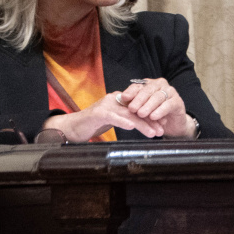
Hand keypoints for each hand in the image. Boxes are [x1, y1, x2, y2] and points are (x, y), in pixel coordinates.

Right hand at [42, 91, 164, 142]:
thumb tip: (141, 126)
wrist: (71, 128)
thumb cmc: (92, 126)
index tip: (162, 125)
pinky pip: (114, 117)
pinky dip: (123, 122)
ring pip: (129, 114)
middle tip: (162, 130)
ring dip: (142, 124)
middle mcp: (114, 100)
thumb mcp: (112, 121)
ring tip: (154, 133)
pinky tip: (132, 127)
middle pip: (137, 109)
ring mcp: (106, 105)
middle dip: (151, 120)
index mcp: (118, 101)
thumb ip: (125, 120)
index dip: (152, 116)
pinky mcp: (97, 113)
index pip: (139, 107)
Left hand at [116, 78, 196, 138]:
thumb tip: (120, 102)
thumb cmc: (154, 115)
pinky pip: (168, 105)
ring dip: (148, 106)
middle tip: (132, 109)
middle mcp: (160, 85)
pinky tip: (153, 117)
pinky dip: (160, 111)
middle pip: (148, 90)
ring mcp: (170, 92)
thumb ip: (133, 104)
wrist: (172, 124)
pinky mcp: (177, 101)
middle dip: (139, 100)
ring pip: (158, 97)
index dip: (131, 91)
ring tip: (141, 114)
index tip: (123, 98)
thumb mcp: (142, 109)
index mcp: (149, 85)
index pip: (138, 86)